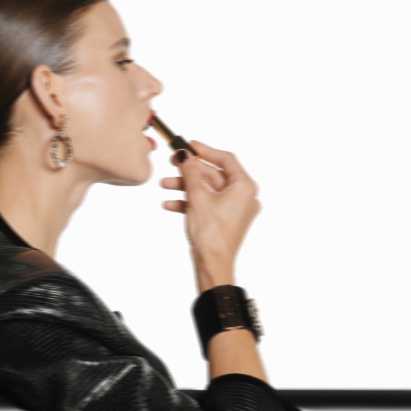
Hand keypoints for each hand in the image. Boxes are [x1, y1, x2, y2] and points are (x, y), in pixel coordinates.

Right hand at [159, 140, 260, 269]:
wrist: (212, 265)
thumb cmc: (212, 235)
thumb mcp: (197, 197)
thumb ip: (190, 172)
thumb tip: (184, 153)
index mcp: (244, 187)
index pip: (226, 159)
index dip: (205, 150)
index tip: (188, 145)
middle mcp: (243, 197)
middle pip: (214, 175)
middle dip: (190, 171)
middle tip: (173, 162)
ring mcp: (234, 210)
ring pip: (207, 190)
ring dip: (185, 186)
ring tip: (165, 185)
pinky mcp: (224, 221)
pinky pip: (206, 204)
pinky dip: (189, 202)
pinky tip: (170, 204)